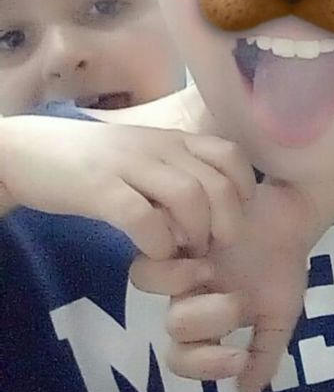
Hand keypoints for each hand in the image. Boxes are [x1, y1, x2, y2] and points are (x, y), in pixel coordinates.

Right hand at [0, 115, 254, 259]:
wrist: (32, 152)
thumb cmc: (98, 162)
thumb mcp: (146, 156)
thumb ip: (179, 170)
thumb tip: (217, 202)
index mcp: (173, 139)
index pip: (231, 154)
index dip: (243, 188)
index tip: (234, 214)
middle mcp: (158, 147)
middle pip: (217, 183)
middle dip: (226, 222)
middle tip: (214, 246)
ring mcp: (129, 165)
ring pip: (189, 196)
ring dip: (197, 233)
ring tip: (186, 251)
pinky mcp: (99, 188)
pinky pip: (142, 217)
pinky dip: (157, 242)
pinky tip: (153, 252)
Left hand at [130, 181, 321, 391]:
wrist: (291, 214)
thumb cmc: (282, 264)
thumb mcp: (281, 312)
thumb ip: (266, 351)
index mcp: (206, 317)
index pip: (183, 356)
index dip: (204, 365)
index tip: (238, 359)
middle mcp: (184, 290)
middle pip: (171, 322)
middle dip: (207, 318)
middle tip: (237, 299)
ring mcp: (176, 254)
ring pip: (143, 276)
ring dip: (179, 278)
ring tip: (211, 265)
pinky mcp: (174, 217)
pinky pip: (154, 230)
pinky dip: (178, 236)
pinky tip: (212, 234)